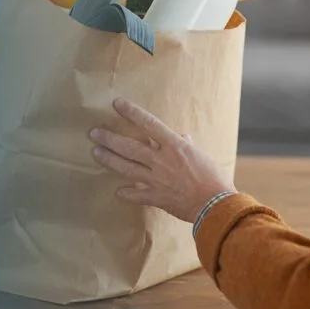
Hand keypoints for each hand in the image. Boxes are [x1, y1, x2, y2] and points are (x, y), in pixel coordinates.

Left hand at [89, 98, 235, 223]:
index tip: (117, 104)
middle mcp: (161, 160)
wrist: (215, 204)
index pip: (149, 124)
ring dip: (109, 160)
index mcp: (174, 146)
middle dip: (110, 139)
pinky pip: (136, 195)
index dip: (132, 113)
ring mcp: (156, 179)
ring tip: (95, 152)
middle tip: (94, 133)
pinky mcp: (156, 197)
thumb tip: (182, 137)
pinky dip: (126, 193)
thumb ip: (186, 145)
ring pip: (126, 168)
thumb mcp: (200, 154)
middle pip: (130, 147)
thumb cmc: (213, 177)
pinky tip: (117, 191)